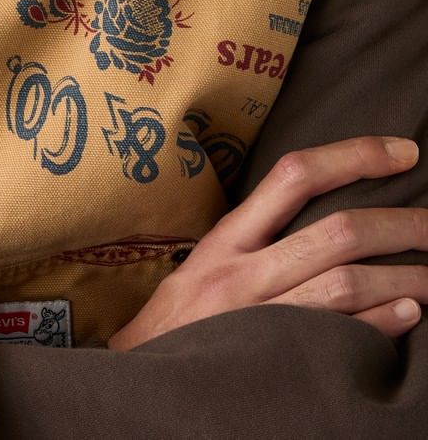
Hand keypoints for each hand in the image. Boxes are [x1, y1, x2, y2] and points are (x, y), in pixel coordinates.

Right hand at [108, 135, 427, 349]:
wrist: (141, 389)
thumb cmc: (178, 326)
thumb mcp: (204, 267)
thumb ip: (255, 239)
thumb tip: (323, 213)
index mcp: (226, 240)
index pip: (295, 175)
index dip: (354, 156)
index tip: (403, 152)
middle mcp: (243, 274)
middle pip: (337, 233)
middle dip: (400, 223)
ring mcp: (261, 320)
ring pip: (346, 284)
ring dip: (405, 276)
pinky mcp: (276, 363)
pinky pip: (341, 338)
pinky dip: (382, 324)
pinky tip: (411, 313)